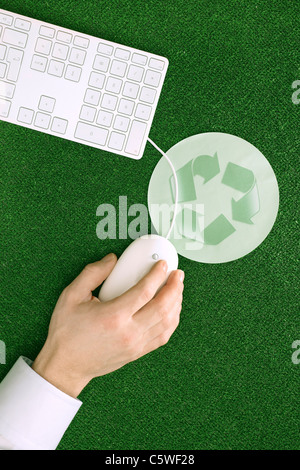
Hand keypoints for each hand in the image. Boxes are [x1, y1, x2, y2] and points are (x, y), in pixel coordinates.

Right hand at [32, 253, 183, 397]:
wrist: (65, 366)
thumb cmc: (67, 332)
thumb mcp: (71, 296)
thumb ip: (92, 273)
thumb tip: (112, 260)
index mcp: (113, 316)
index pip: (145, 291)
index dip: (157, 275)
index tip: (163, 265)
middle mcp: (129, 332)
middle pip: (163, 306)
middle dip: (175, 287)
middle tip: (178, 274)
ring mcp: (136, 344)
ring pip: (167, 322)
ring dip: (176, 303)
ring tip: (177, 289)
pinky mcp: (138, 352)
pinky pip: (163, 336)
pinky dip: (172, 321)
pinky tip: (172, 310)